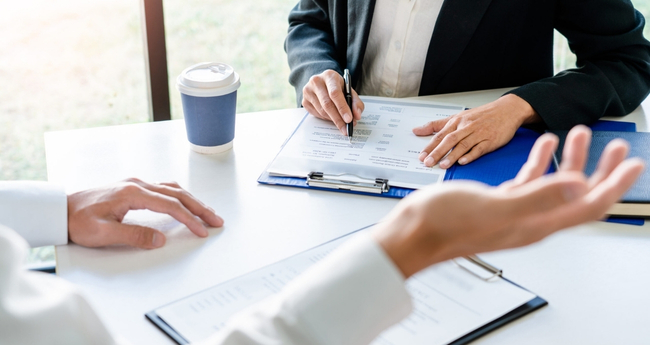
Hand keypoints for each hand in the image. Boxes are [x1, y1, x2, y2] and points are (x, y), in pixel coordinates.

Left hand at [67, 178, 223, 248]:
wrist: (60, 210)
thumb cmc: (77, 221)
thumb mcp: (102, 234)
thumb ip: (133, 235)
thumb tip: (160, 239)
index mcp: (132, 193)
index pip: (170, 205)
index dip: (189, 219)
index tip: (202, 230)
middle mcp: (137, 184)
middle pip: (177, 194)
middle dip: (199, 208)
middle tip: (217, 220)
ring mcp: (136, 184)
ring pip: (173, 189)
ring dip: (192, 201)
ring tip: (207, 212)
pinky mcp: (133, 188)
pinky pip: (164, 189)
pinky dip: (180, 196)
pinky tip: (185, 202)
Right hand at [302, 69, 363, 134]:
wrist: (323, 83)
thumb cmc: (337, 87)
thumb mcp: (349, 91)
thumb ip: (356, 103)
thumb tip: (356, 116)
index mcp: (329, 76)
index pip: (335, 93)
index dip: (342, 107)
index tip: (349, 119)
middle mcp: (316, 81)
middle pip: (327, 104)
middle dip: (338, 118)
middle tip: (346, 128)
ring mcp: (308, 91)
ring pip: (321, 111)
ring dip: (333, 120)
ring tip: (341, 123)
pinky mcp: (304, 101)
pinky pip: (316, 114)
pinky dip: (326, 118)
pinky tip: (331, 117)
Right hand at [373, 125, 643, 277]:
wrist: (412, 233)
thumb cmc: (445, 225)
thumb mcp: (495, 207)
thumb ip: (538, 198)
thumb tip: (578, 188)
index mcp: (535, 223)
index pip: (588, 205)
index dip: (614, 184)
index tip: (632, 162)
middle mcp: (530, 219)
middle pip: (578, 194)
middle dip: (600, 168)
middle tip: (615, 146)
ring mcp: (515, 211)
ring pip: (555, 184)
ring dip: (571, 158)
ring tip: (578, 132)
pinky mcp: (498, 202)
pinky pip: (529, 180)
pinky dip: (541, 160)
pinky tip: (543, 144)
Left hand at [413, 94, 540, 167]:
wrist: (507, 110)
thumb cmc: (481, 115)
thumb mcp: (458, 116)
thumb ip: (437, 125)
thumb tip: (417, 130)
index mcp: (457, 121)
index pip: (440, 134)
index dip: (430, 145)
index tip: (421, 156)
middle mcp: (467, 127)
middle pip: (449, 140)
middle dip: (437, 152)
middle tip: (428, 162)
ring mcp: (479, 134)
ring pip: (463, 145)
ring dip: (452, 155)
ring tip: (443, 165)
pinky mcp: (490, 141)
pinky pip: (479, 148)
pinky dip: (471, 155)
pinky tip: (464, 161)